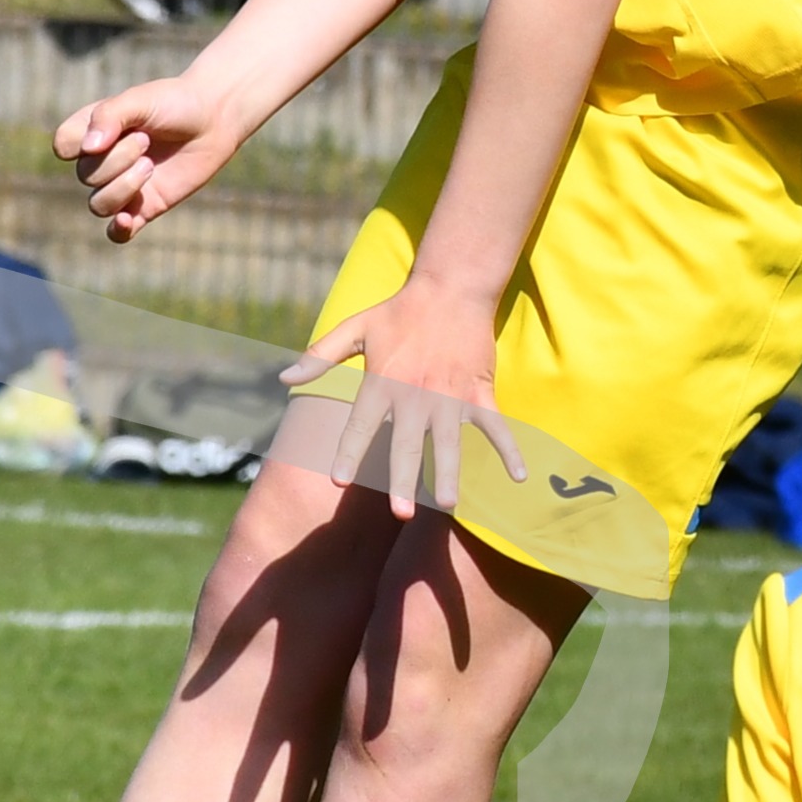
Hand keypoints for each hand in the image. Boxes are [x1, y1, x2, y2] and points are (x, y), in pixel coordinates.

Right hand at [54, 72, 255, 242]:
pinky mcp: (145, 207)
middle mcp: (102, 161)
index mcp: (92, 132)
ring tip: (150, 165)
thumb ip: (110, 116)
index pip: (63, 146)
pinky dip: (118, 230)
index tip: (113, 125)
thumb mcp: (139, 100)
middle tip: (146, 140)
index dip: (79, 142)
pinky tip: (128, 220)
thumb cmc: (174, 104)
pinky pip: (117, 232)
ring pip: (99, 205)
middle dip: (117, 158)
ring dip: (123, 187)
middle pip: (85, 176)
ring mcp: (122, 186)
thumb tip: (89, 148)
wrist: (214, 119)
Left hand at [281, 277, 526, 518]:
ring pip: (450, 442)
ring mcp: (450, 396)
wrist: (451, 288)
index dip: (349, 453)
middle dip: (404, 481)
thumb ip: (319, 356)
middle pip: (408, 445)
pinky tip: (519, 476)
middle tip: (402, 513)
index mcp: (382, 382)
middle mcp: (415, 395)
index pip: (360, 425)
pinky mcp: (478, 391)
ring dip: (450, 473)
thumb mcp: (355, 329)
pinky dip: (510, 449)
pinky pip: (495, 425)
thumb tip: (282, 378)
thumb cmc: (399, 310)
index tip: (340, 480)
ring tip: (449, 503)